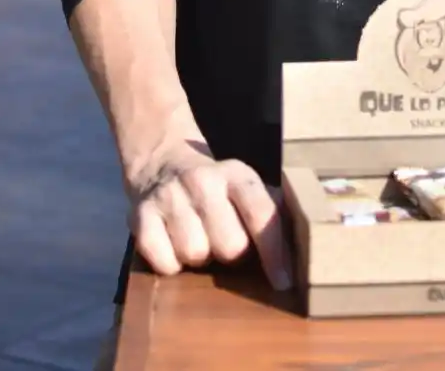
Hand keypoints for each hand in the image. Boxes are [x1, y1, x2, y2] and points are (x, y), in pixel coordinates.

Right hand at [126, 137, 291, 289]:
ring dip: (199, 259)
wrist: (162, 161)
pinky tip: (173, 245)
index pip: (262, 216)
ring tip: (198, 239)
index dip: (275, 254)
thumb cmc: (215, 187)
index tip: (284, 283)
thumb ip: (270, 212)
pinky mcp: (140, 216)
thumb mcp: (244, 187)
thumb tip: (304, 250)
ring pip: (195, 255)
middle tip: (223, 243)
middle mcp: (203, 180)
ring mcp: (170, 196)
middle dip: (231, 254)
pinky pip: (164, 264)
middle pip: (229, 246)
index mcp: (237, 174)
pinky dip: (170, 264)